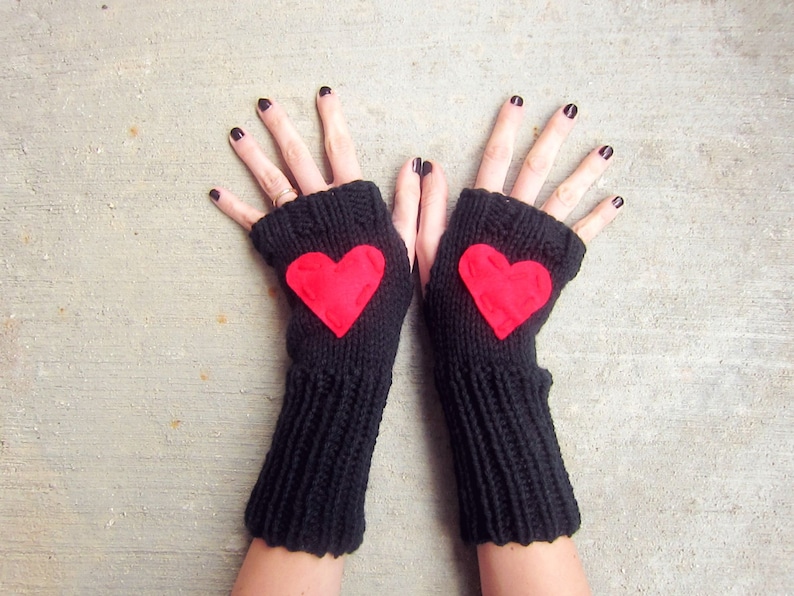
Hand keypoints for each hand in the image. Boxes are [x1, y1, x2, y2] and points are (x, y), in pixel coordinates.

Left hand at [209, 87, 418, 267]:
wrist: (349, 321)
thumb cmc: (382, 284)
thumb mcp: (405, 240)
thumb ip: (410, 201)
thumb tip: (415, 164)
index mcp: (351, 199)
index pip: (340, 147)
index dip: (332, 119)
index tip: (323, 94)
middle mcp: (318, 204)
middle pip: (296, 156)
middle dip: (279, 127)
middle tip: (264, 104)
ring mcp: (294, 223)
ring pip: (269, 180)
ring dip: (251, 155)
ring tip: (236, 134)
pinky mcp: (275, 244)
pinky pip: (250, 220)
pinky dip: (231, 206)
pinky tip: (215, 191)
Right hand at [399, 96, 623, 291]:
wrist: (482, 336)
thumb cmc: (450, 294)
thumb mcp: (426, 248)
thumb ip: (428, 206)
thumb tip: (427, 165)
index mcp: (483, 211)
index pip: (495, 158)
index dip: (505, 129)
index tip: (516, 103)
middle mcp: (516, 217)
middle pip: (537, 166)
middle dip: (554, 136)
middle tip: (571, 110)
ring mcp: (541, 237)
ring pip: (568, 193)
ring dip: (588, 169)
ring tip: (607, 149)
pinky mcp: (559, 260)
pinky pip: (584, 232)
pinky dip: (601, 216)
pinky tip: (616, 199)